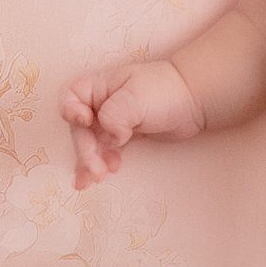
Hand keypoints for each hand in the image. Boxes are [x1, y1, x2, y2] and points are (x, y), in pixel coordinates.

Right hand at [59, 59, 205, 190]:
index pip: (70, 97)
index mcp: (99, 87)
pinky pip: (105, 151)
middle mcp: (100, 104)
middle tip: (97, 171)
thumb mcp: (136, 98)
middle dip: (85, 151)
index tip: (85, 122)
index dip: (71, 111)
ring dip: (90, 163)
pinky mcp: (123, 137)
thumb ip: (114, 116)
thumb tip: (110, 139)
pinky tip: (106, 174)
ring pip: (91, 144)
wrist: (194, 101)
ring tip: (96, 179)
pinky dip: (101, 164)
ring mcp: (111, 121)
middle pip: (80, 129)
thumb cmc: (164, 91)